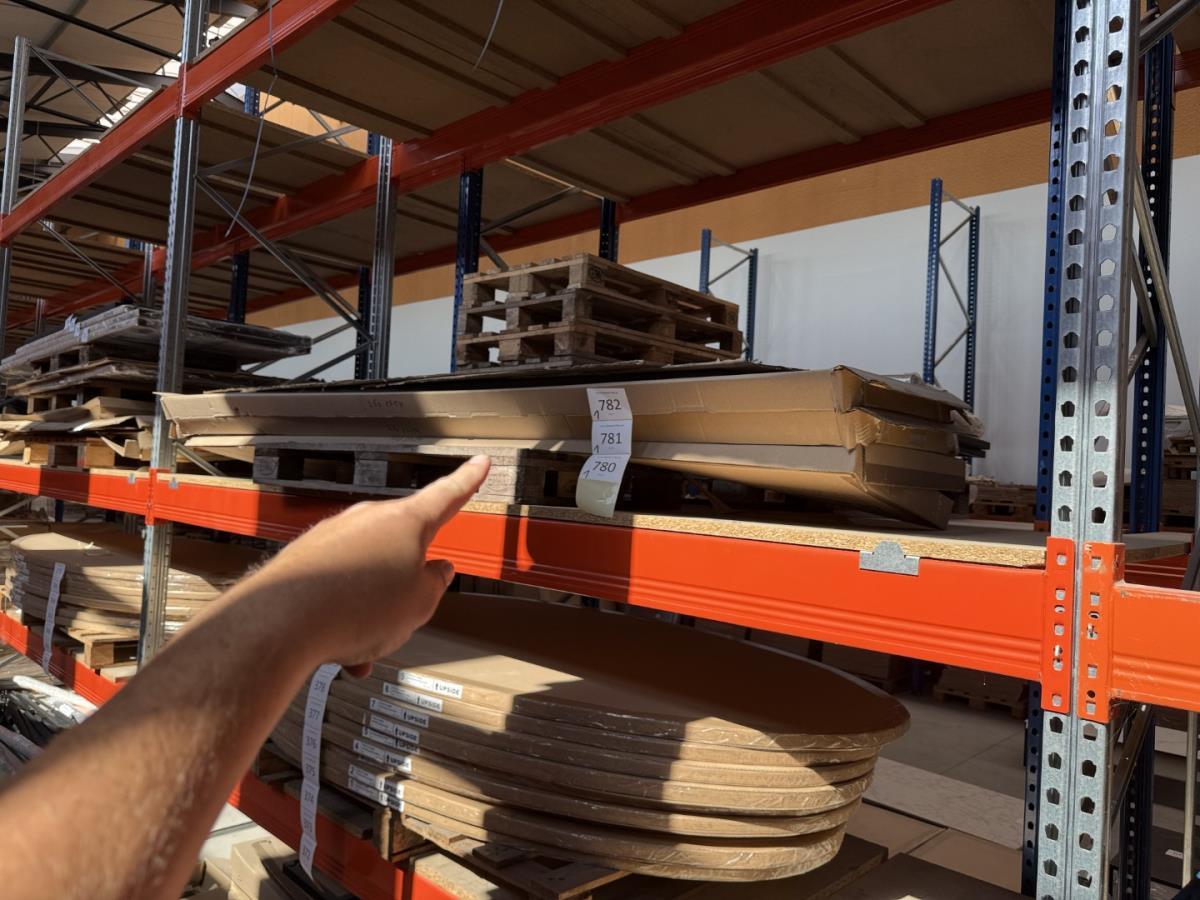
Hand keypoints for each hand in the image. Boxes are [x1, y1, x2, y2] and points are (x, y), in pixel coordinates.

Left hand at [237, 455, 489, 675]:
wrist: (281, 623)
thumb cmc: (354, 608)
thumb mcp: (419, 604)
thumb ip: (434, 584)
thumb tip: (434, 572)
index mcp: (406, 523)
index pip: (447, 496)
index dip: (468, 481)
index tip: (478, 464)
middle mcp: (368, 520)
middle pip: (402, 548)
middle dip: (405, 583)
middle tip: (406, 614)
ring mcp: (333, 536)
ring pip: (367, 576)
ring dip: (371, 610)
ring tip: (364, 644)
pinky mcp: (304, 558)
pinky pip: (336, 588)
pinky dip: (341, 616)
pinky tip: (338, 647)